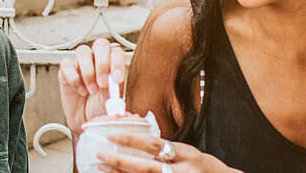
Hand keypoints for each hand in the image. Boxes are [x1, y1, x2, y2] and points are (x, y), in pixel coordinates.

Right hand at [59, 39, 127, 134]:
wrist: (86, 120)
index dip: (117, 62)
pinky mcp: (66, 70)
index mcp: (112, 62)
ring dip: (88, 72)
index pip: (116, 51)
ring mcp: (81, 62)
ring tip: (91, 90)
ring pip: (83, 51)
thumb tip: (113, 80)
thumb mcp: (112, 100)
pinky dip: (74, 78)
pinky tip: (80, 90)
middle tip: (102, 83)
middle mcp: (97, 58)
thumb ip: (113, 88)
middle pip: (100, 44)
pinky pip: (67, 64)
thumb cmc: (100, 107)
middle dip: (102, 64)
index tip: (117, 79)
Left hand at [96, 133, 238, 172]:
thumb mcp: (190, 154)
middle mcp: (184, 169)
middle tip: (99, 156)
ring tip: (103, 170)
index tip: (110, 136)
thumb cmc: (206, 170)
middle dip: (121, 162)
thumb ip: (169, 150)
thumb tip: (139, 142)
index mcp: (186, 153)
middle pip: (147, 167)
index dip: (131, 140)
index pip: (155, 144)